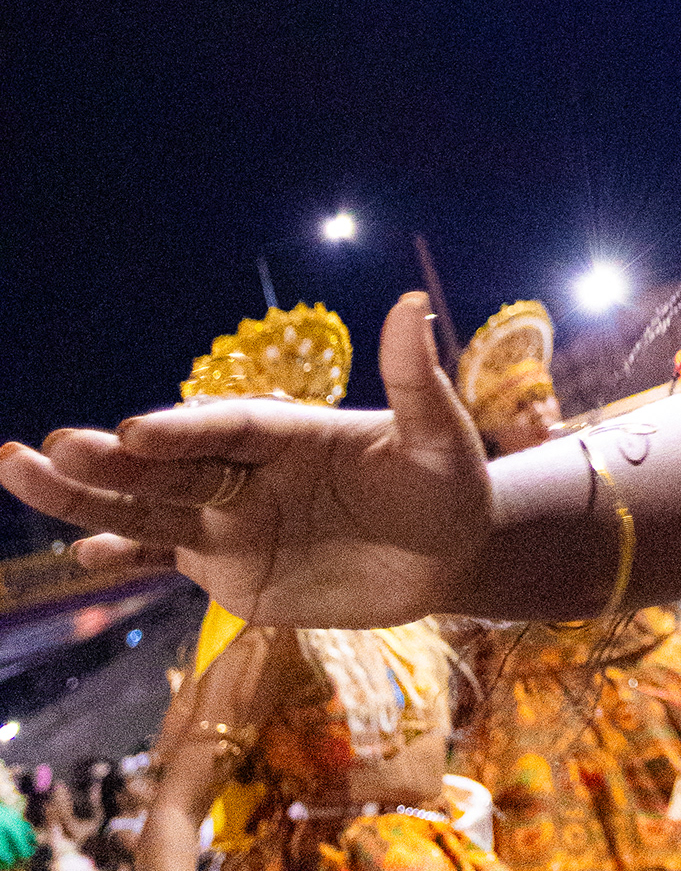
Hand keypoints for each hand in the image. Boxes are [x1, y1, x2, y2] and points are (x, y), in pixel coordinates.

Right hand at [0, 295, 492, 627]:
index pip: (228, 429)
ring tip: (21, 472)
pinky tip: (79, 553)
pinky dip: (123, 556)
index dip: (184, 431)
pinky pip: (165, 559)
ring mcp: (232, 519)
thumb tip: (413, 302)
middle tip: (47, 449)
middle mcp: (247, 470)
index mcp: (290, 431)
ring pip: (148, 507)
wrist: (447, 554)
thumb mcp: (442, 440)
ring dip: (87, 497)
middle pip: (170, 466)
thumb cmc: (446, 488)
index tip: (136, 430)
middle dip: (110, 461)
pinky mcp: (229, 568)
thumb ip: (416, 380)